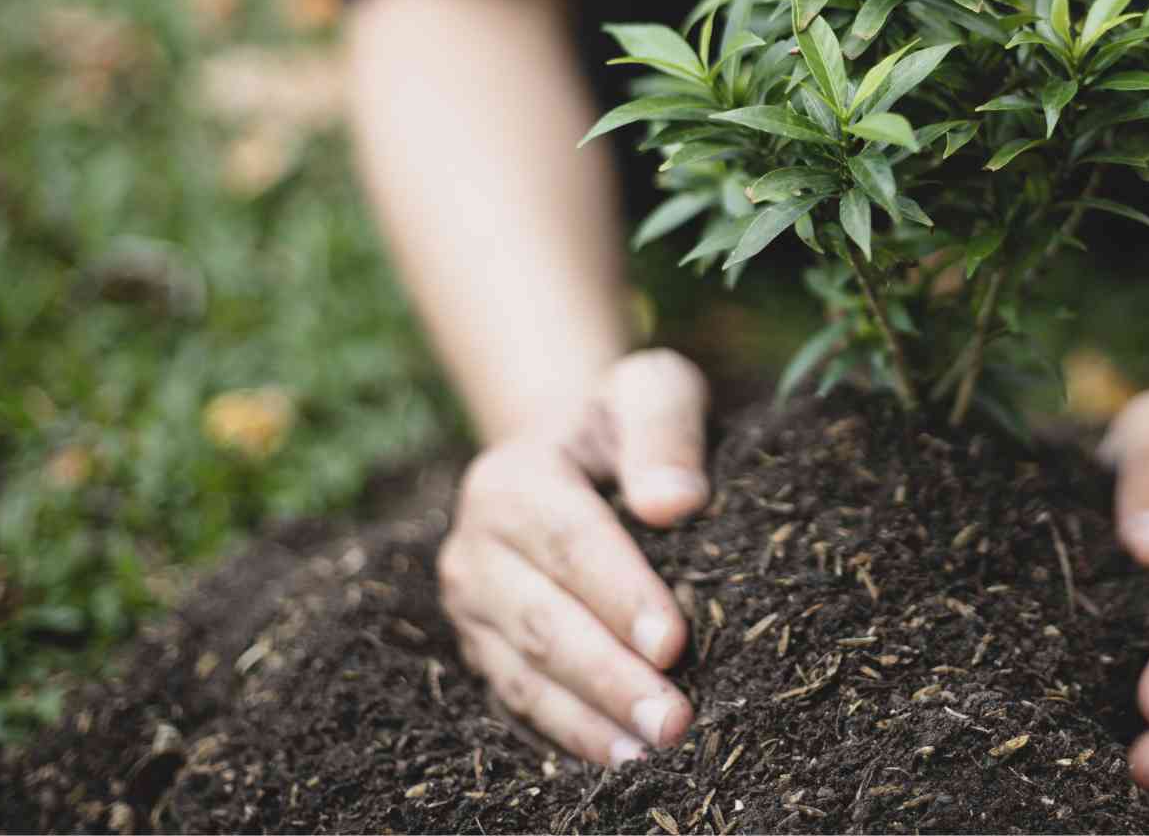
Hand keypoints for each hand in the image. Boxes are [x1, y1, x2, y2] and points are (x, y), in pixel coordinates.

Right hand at [437, 349, 709, 768]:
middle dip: (608, 674)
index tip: (674, 641)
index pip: (568, 541)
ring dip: (590, 718)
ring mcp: (472, 606)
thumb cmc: (627, 421)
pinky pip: (521, 701)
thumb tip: (675, 502)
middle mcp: (475, 545)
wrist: (575, 450)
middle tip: (674, 719)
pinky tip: (622, 759)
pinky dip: (570, 733)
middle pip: (541, 619)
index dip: (620, 594)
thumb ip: (665, 427)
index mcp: (510, 477)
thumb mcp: (652, 390)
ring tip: (653, 752)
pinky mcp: (484, 648)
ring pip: (525, 672)